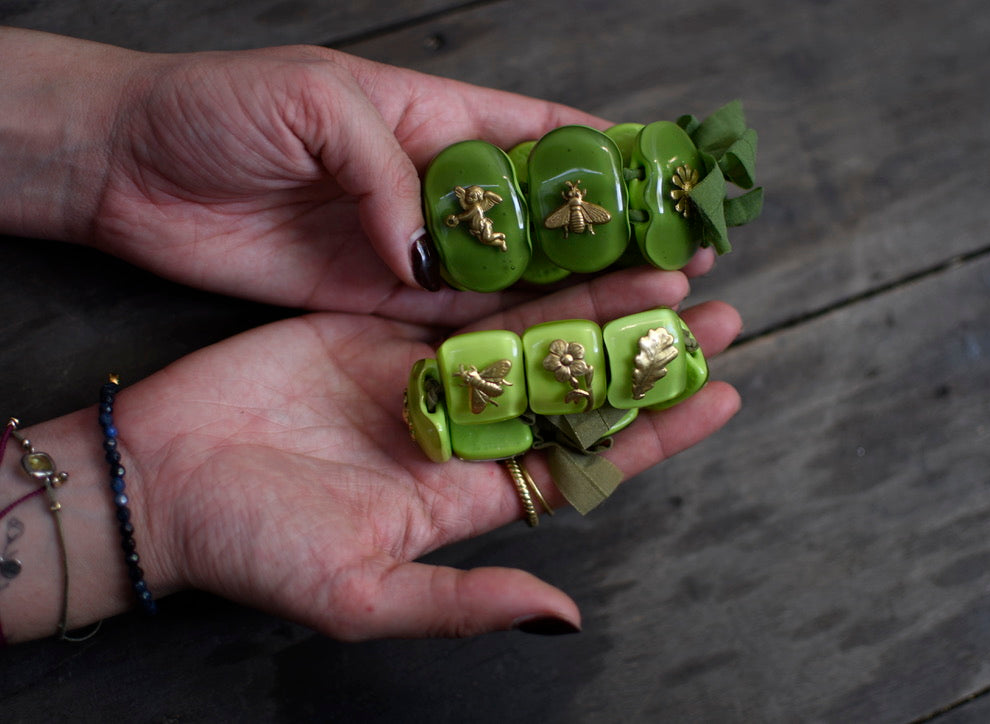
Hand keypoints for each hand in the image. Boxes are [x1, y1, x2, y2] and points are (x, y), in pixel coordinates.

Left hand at [1, 27, 629, 321]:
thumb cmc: (215, 109)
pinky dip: (503, 329)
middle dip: (612, 236)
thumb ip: (387, 172)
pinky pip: (455, 315)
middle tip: (681, 263)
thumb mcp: (311, 105)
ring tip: (647, 308)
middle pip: (545, 213)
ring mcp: (410, 244)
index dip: (612, 157)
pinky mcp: (378, 295)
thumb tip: (435, 252)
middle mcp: (435, 183)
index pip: (544, 133)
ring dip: (575, 292)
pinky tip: (557, 341)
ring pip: (512, 272)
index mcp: (433, 117)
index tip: (674, 184)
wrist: (130, 167)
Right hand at [102, 268, 739, 638]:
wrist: (163, 479)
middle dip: (646, 358)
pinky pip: (466, 301)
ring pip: (531, 335)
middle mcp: (458, 432)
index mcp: (465, 494)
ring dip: (600, 310)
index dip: (651, 431)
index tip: (717, 396)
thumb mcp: (363, 593)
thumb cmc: (254, 547)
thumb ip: (464, 599)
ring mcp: (423, 376)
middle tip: (718, 320)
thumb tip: (564, 617)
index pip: (581, 459)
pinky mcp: (382, 330)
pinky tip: (571, 258)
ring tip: (670, 281)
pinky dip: (520, 280)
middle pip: (572, 388)